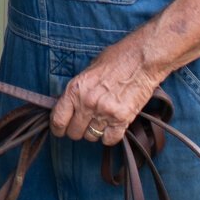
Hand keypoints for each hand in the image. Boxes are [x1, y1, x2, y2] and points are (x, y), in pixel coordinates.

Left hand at [49, 37, 165, 146]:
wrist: (141, 60)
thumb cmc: (115, 60)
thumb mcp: (87, 72)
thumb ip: (77, 91)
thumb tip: (67, 106)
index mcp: (75, 89)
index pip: (58, 120)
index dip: (57, 128)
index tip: (60, 130)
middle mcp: (87, 103)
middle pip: (74, 132)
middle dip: (77, 130)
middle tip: (83, 125)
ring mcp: (105, 112)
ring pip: (91, 137)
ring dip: (94, 132)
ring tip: (100, 121)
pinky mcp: (122, 119)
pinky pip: (110, 139)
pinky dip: (109, 136)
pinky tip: (111, 127)